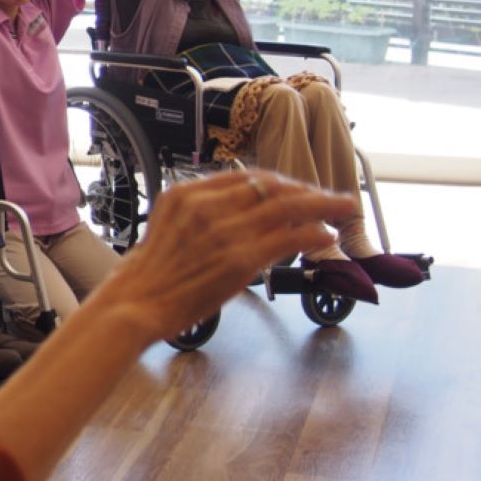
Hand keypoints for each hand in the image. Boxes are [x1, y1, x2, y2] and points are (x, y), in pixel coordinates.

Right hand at [108, 171, 358, 341]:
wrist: (136, 303)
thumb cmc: (150, 274)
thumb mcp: (169, 227)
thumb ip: (202, 214)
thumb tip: (241, 216)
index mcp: (186, 193)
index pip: (245, 177)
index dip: (279, 182)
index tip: (298, 188)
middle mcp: (206, 205)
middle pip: (270, 186)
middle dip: (307, 189)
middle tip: (333, 196)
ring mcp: (225, 230)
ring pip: (287, 206)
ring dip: (322, 204)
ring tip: (344, 207)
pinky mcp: (241, 258)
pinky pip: (288, 236)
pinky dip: (313, 232)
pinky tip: (326, 234)